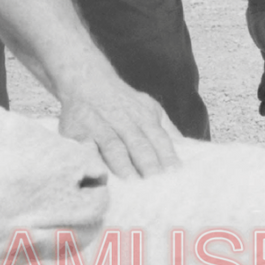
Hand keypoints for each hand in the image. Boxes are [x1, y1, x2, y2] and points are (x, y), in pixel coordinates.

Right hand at [59, 73, 180, 178]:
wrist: (87, 81)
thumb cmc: (124, 102)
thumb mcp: (150, 108)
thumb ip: (167, 129)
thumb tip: (188, 149)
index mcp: (144, 116)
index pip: (159, 137)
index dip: (167, 154)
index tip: (175, 173)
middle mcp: (123, 119)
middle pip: (138, 143)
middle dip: (148, 163)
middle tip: (156, 183)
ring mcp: (99, 125)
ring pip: (113, 146)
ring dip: (122, 165)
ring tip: (131, 183)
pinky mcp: (76, 131)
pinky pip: (84, 147)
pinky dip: (90, 159)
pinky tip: (96, 173)